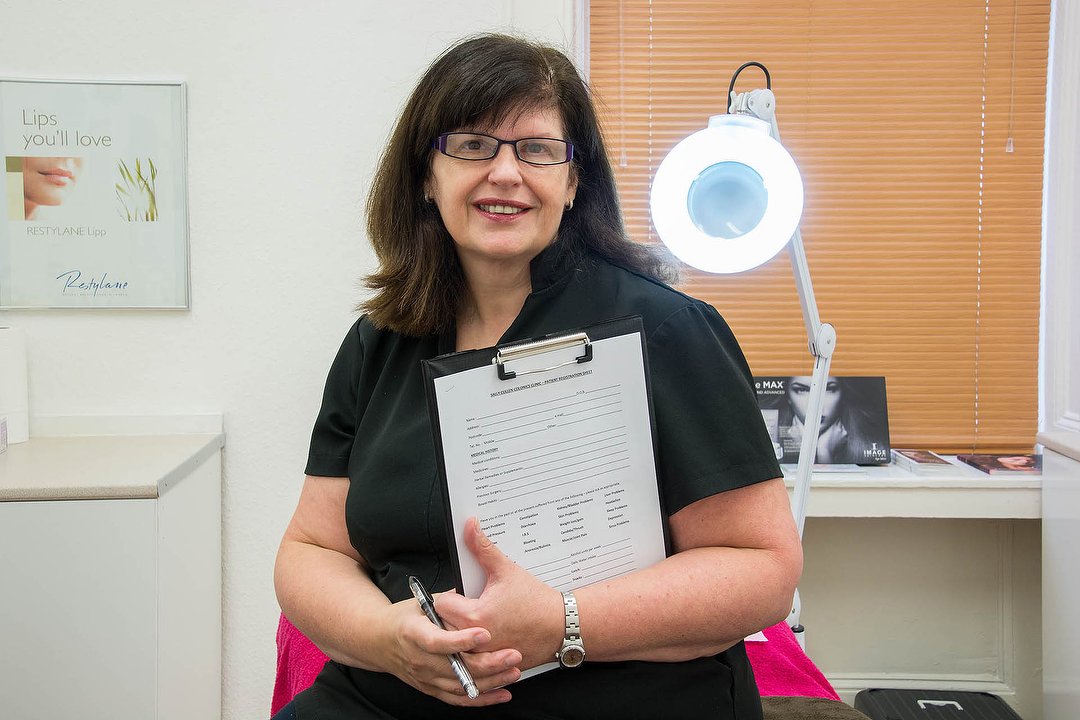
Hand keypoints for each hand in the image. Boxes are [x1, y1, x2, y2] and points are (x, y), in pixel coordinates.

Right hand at [379, 596, 520, 705]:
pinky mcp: (432, 689)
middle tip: (512, 654)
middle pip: (456, 667)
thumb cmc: (403, 619)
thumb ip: (449, 601)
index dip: (461, 640)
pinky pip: (459, 698)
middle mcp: (419, 659)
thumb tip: (475, 587)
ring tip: (513, 671)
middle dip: (488, 663)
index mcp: (413, 633)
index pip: (438, 641)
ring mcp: (425, 677)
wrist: (379, 641)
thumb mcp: (421, 602)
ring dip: (491, 681)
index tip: (485, 633)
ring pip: (462, 685)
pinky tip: (502, 693)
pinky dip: (482, 699)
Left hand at [436, 517, 563, 671]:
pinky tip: (490, 636)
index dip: (450, 596)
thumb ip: (483, 548)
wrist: (563, 626)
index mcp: (474, 616)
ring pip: (458, 645)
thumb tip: (470, 527)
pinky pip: (474, 659)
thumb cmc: (537, 602)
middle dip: (453, 615)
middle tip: (469, 604)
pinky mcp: (494, 667)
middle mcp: (476, 641)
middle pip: (445, 626)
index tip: (462, 593)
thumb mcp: (507, 570)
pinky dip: (478, 650)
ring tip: (478, 620)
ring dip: (462, 634)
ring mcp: (485, 657)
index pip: (441, 605)